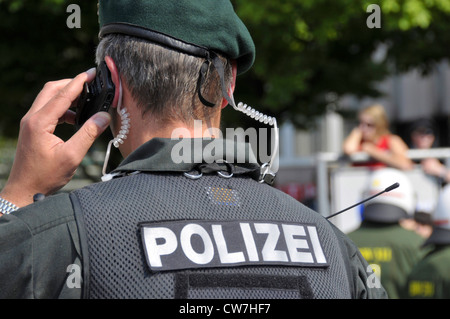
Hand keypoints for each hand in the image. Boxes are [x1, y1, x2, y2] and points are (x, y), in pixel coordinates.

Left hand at [0, 69, 110, 208]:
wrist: (24, 190)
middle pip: (51, 90)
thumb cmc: (46, 176)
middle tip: (90, 83)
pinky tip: (74, 118)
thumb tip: (104, 116)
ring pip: (48, 98)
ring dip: (66, 96)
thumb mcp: (72, 156)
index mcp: (40, 122)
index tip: (92, 73)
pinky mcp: (32, 128)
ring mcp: (29, 123)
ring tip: (85, 101)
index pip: (63, 95)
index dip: (79, 82)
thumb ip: (89, 133)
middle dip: (71, 84)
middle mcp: (31, 118)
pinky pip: (47, 109)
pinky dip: (62, 108)